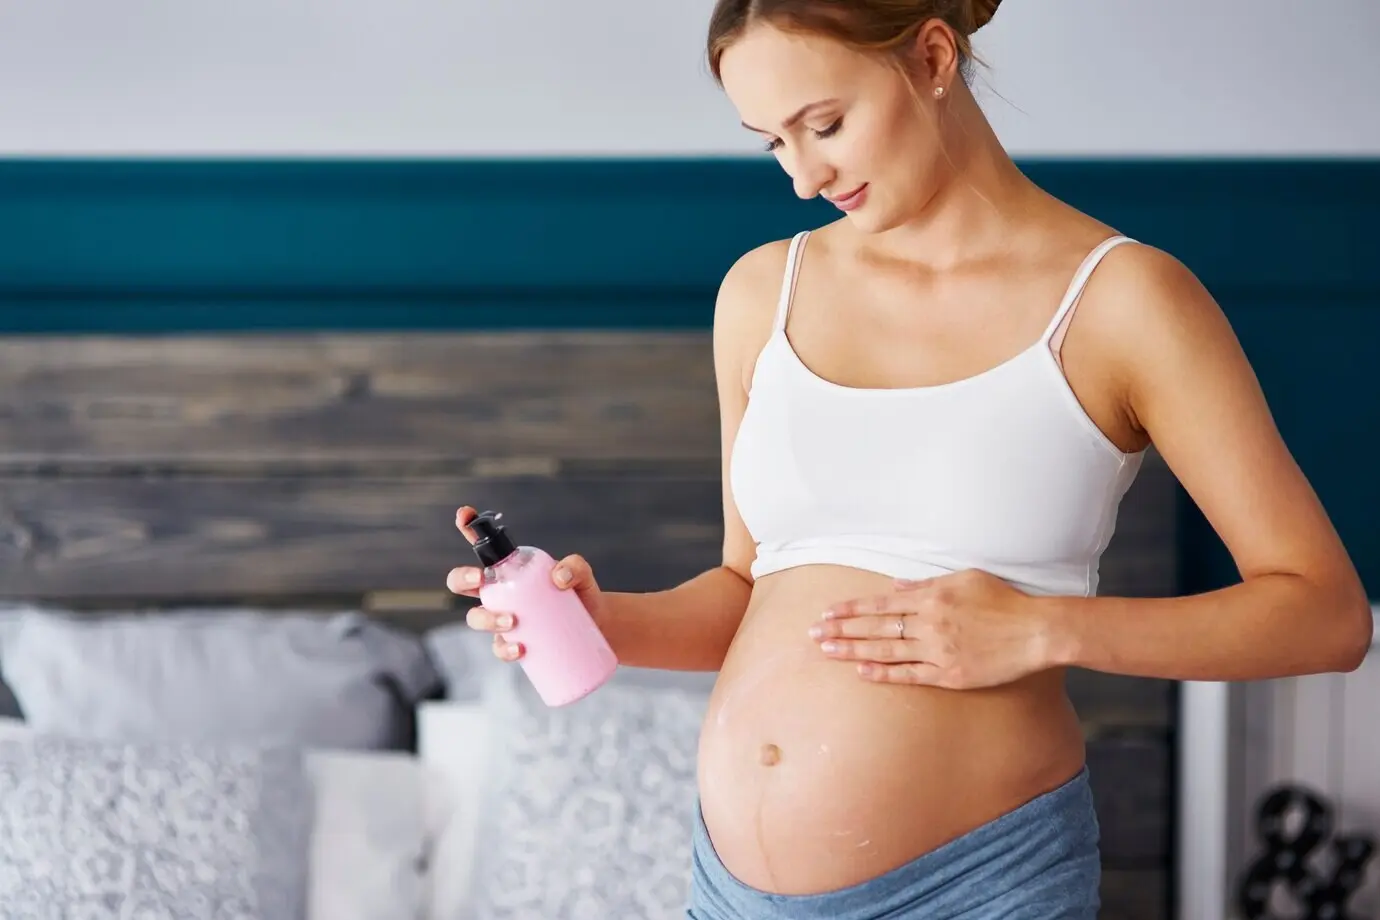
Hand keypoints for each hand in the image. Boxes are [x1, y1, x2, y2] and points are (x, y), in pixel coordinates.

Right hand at [446, 505, 607, 662]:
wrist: (595, 626)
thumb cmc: (581, 593)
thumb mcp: (581, 575)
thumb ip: (574, 567)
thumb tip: (559, 578)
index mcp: (508, 569)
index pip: (483, 547)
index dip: (468, 528)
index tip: (464, 515)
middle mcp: (498, 593)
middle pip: (462, 583)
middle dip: (461, 578)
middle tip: (479, 579)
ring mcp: (502, 619)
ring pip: (476, 617)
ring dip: (486, 619)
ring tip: (511, 621)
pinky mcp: (513, 643)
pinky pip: (499, 647)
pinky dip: (505, 650)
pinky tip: (519, 650)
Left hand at [808, 569, 1055, 689]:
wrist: (1035, 631)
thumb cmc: (1003, 600)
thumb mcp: (965, 579)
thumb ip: (927, 583)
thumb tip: (896, 585)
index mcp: (932, 597)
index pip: (881, 603)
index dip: (851, 609)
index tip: (827, 613)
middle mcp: (930, 623)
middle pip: (877, 627)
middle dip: (842, 630)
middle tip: (813, 634)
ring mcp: (939, 650)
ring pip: (887, 650)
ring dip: (854, 651)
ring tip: (828, 652)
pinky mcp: (950, 674)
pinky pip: (910, 674)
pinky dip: (885, 673)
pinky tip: (862, 672)